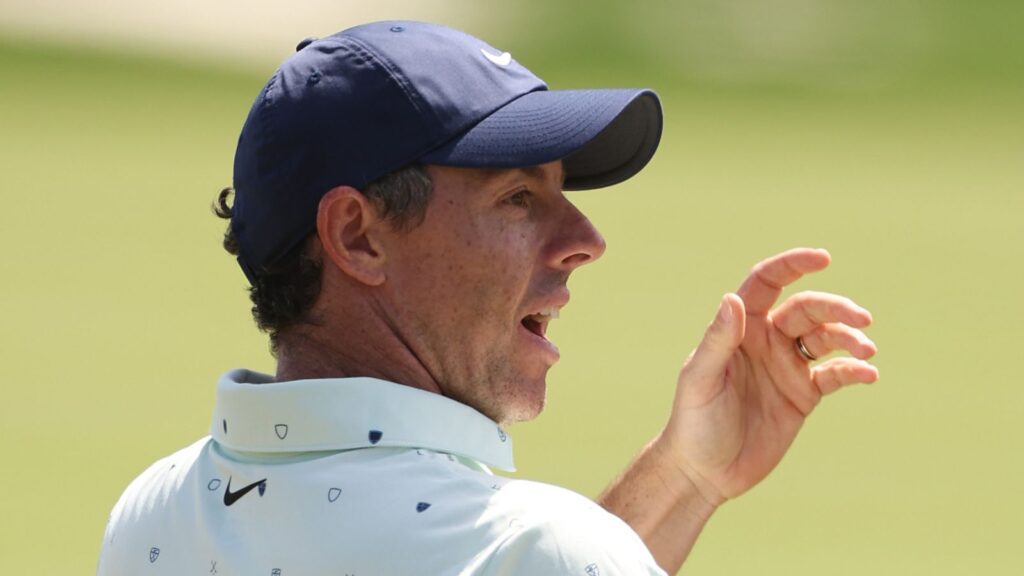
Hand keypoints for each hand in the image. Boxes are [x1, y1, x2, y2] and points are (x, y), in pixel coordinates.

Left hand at [663, 248, 877, 506]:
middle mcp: (765, 340)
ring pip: (826, 338)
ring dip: (850, 339)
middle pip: (806, 310)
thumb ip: (719, 340)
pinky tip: (868, 375)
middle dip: (835, 308)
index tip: (822, 258)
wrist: (705, 470)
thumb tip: (731, 299)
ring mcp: (786, 366)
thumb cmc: (693, 420)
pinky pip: (834, 375)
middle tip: (861, 318)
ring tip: (867, 350)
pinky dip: (854, 371)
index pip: (767, 283)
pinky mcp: (803, 395)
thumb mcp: (702, 378)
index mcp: (739, 328)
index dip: (792, 265)